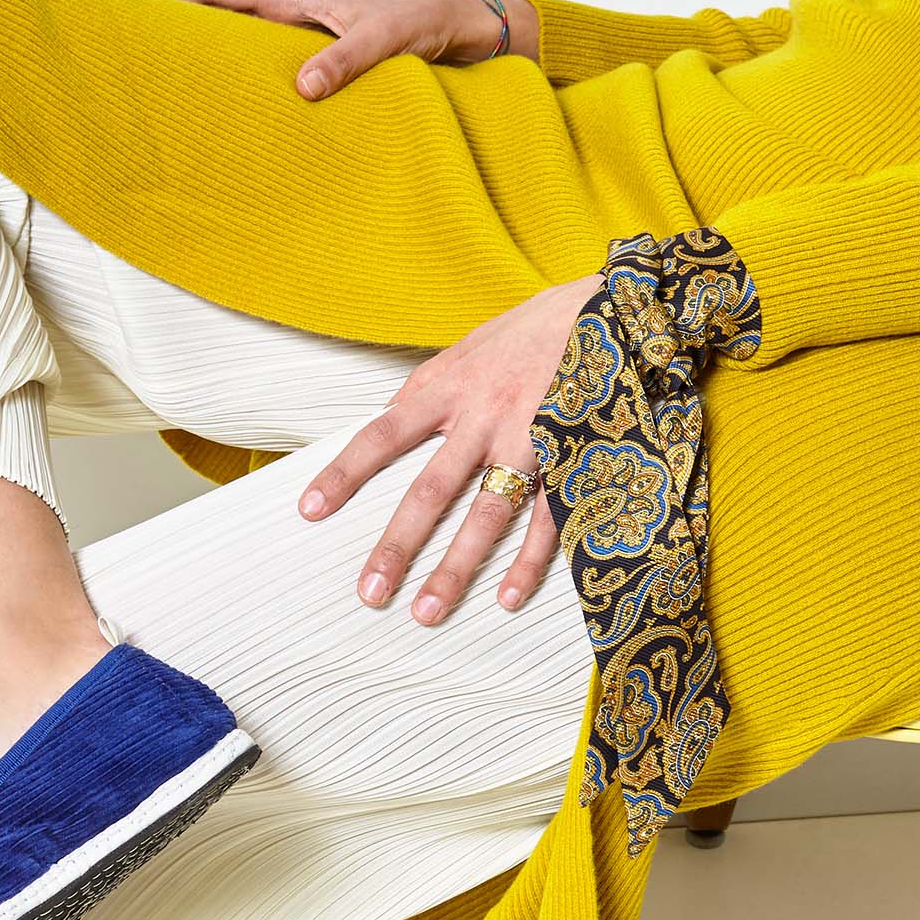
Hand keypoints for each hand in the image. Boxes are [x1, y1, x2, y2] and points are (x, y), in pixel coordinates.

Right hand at [159, 0, 541, 98]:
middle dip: (181, 37)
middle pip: (222, 21)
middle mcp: (296, 18)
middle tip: (142, 66)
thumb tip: (300, 88)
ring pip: (245, 53)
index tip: (137, 14)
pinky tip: (244, 124)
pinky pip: (274, 78)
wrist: (471, 30)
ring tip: (179, 102)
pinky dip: (252, 94)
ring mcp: (308, 43)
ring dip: (215, 70)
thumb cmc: (431, 20)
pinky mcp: (325, 67)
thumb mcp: (389, 39)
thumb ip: (346, 60)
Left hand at [300, 276, 599, 621]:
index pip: (382, 435)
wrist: (610, 307)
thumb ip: (426, 394)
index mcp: (447, 388)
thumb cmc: (527, 334)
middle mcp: (483, 416)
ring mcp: (530, 438)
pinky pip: (549, 518)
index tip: (309, 512)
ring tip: (428, 612)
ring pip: (486, 513)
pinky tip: (506, 599)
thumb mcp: (465, 352)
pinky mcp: (573, 454)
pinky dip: (530, 562)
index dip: (344, 474)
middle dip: (398, 545)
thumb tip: (385, 427)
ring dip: (456, 567)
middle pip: (431, 490)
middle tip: (370, 594)